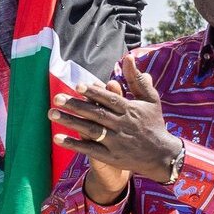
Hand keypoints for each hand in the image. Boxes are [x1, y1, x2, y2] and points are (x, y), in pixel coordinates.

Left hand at [50, 52, 182, 197]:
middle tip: (56, 98)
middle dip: (76, 106)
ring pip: (90, 130)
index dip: (94, 93)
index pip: (110, 100)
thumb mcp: (150, 99)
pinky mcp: (111, 157)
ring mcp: (116, 142)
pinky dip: (74, 144)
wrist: (162, 155)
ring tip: (51, 114)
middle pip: (96, 114)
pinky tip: (57, 138)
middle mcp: (122, 125)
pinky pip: (90, 150)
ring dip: (70, 122)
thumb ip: (136, 79)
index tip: (78, 85)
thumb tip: (128, 56)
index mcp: (130, 110)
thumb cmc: (153, 122)